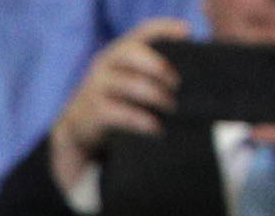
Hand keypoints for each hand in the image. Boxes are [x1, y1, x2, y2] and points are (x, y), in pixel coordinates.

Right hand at [53, 21, 189, 190]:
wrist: (78, 127)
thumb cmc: (116, 99)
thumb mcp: (128, 78)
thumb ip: (152, 70)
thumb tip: (196, 73)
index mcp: (119, 51)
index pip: (141, 32)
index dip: (164, 28)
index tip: (186, 32)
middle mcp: (105, 64)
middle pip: (132, 53)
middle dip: (158, 66)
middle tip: (177, 83)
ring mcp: (96, 87)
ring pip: (130, 84)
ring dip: (156, 96)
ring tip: (172, 107)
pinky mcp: (94, 112)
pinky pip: (122, 113)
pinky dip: (143, 121)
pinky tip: (157, 128)